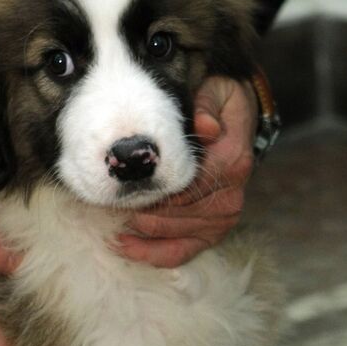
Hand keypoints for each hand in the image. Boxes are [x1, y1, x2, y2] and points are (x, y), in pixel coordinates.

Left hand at [115, 76, 257, 267]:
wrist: (237, 123)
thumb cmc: (219, 106)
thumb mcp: (217, 91)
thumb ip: (208, 105)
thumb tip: (205, 128)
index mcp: (232, 162)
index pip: (187, 184)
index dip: (155, 189)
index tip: (124, 186)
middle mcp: (230, 195)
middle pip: (177, 214)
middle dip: (142, 211)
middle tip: (109, 207)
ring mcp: (223, 217)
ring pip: (175, 235)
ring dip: (142, 235)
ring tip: (111, 228)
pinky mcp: (214, 231)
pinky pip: (183, 251)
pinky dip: (154, 254)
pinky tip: (126, 248)